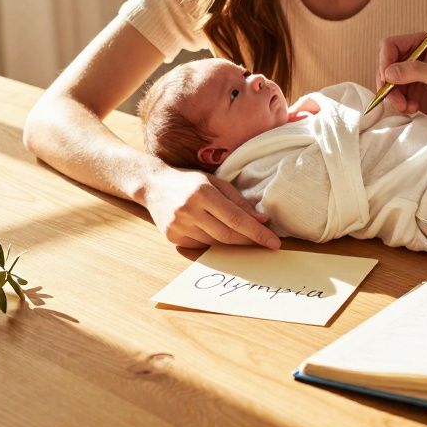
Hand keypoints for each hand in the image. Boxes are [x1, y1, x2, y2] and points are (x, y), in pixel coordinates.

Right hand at [140, 166, 280, 249]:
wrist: (153, 185)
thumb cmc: (189, 181)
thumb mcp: (216, 183)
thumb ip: (239, 201)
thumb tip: (262, 220)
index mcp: (203, 193)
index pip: (237, 218)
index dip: (257, 233)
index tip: (274, 243)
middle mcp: (189, 210)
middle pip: (227, 234)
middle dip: (249, 241)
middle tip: (265, 244)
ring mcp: (179, 225)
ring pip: (215, 243)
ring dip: (232, 242)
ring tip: (241, 236)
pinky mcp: (172, 236)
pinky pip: (201, 246)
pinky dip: (213, 242)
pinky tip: (215, 233)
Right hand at [376, 35, 426, 123]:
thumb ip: (415, 71)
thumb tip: (388, 73)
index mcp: (421, 43)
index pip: (390, 45)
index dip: (384, 61)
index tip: (387, 79)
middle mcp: (411, 56)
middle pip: (384, 65)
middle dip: (387, 84)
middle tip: (397, 100)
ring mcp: (408, 74)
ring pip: (386, 82)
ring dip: (393, 97)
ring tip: (407, 107)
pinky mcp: (407, 90)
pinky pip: (392, 95)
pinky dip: (398, 103)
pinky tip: (413, 108)